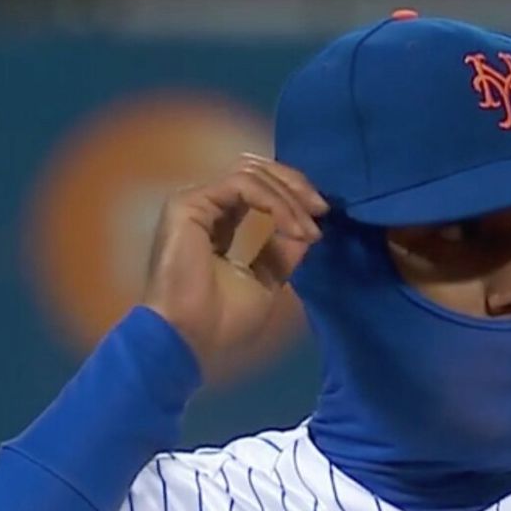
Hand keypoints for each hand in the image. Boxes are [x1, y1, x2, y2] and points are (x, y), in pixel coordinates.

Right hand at [141, 154, 327, 379]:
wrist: (190, 339)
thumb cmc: (221, 322)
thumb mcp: (266, 282)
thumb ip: (282, 253)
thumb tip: (307, 231)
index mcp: (220, 225)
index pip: (259, 191)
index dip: (292, 197)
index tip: (320, 219)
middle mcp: (207, 207)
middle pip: (256, 171)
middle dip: (295, 186)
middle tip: (321, 209)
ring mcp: (196, 202)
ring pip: (251, 173)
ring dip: (288, 197)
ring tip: (308, 229)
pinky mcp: (189, 203)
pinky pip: (242, 186)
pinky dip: (274, 203)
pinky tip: (292, 228)